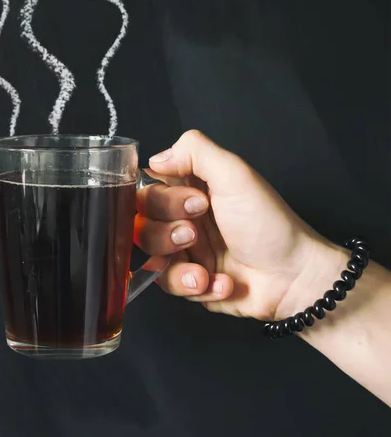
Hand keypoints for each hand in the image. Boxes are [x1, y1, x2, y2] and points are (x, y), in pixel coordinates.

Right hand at [136, 130, 341, 321]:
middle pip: (142, 222)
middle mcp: (183, 217)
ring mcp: (185, 251)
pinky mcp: (190, 280)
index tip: (195, 202)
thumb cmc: (268, 223)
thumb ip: (194, 151)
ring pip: (149, 256)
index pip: (148, 188)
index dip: (160, 198)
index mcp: (191, 188)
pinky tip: (221, 282)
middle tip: (195, 233)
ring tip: (205, 269)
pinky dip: (193, 285)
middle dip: (165, 232)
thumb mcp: (235, 175)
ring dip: (176, 262)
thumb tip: (155, 157)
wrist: (294, 278)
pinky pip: (169, 284)